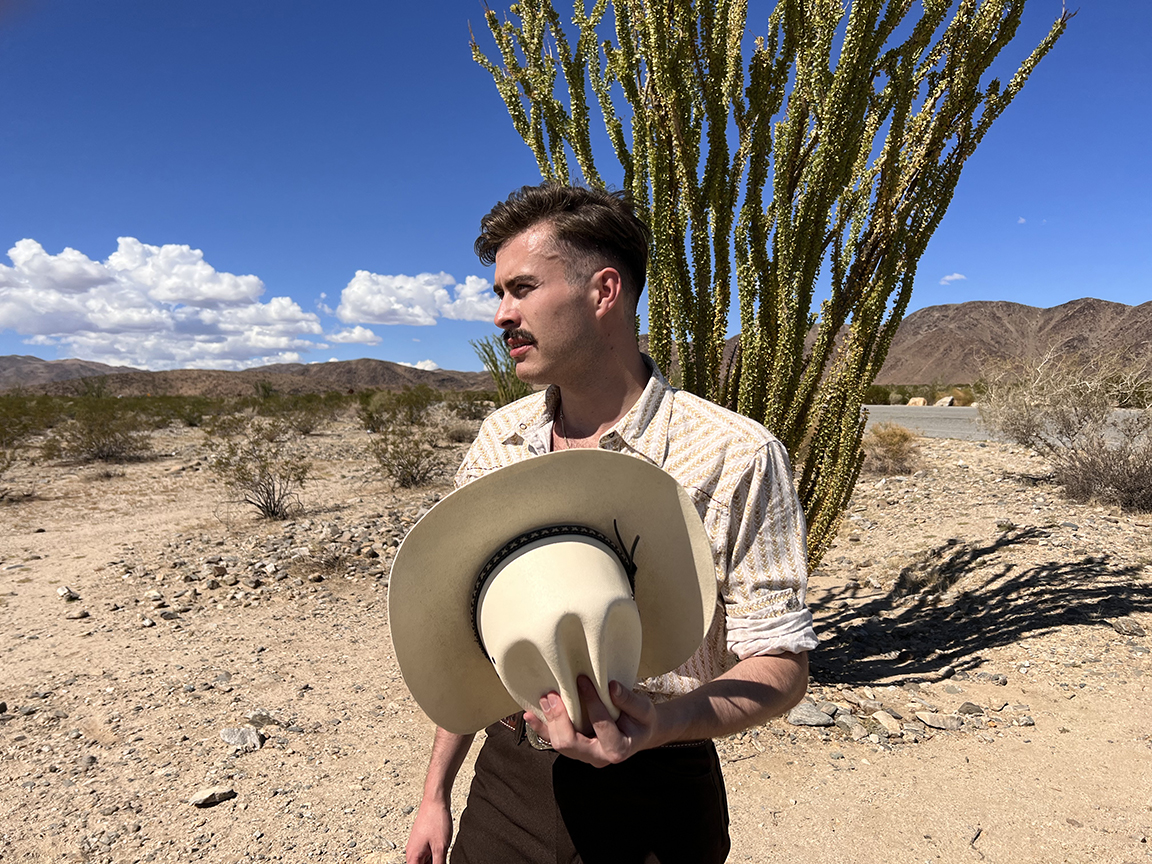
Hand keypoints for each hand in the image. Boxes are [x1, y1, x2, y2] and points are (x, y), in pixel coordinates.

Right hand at [405, 797, 452, 863]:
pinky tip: (444, 852)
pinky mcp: (424, 842)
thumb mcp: (440, 847)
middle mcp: (413, 853)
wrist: (435, 801)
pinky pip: (429, 855)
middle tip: (442, 857)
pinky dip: (436, 857)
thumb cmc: (436, 820)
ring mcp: (418, 847)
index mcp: (413, 857)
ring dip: (435, 861)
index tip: (438, 863)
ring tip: (443, 850)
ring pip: (426, 863)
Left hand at [523, 676, 664, 767]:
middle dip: (558, 718)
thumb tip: (611, 687)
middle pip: (570, 743)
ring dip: (547, 723)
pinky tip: (530, 715)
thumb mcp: (644, 710)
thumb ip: (629, 701)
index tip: (583, 679)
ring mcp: (584, 756)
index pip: (600, 724)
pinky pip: (555, 741)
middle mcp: (598, 757)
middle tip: (552, 695)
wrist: (640, 734)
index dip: (591, 701)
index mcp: (618, 749)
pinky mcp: (576, 749)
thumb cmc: (642, 721)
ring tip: (541, 700)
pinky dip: (542, 728)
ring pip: (559, 744)